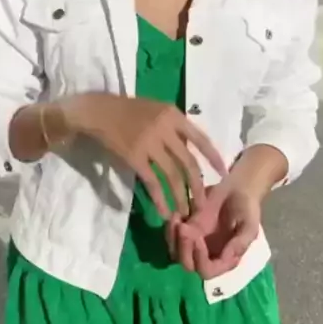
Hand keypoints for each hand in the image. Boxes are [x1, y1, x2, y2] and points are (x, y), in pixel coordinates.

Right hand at [60, 92, 225, 218]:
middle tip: (203, 204)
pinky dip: (160, 199)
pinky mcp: (135, 157)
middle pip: (188, 162)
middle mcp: (165, 129)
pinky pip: (152, 182)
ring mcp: (150, 143)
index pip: (200, 138)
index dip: (213, 157)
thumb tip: (191, 148)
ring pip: (173, 176)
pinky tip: (164, 211)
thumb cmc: (128, 110)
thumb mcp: (157, 110)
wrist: (98, 111)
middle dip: (198, 186)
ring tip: (185, 213)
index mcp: (173, 115)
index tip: (224, 173)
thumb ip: (174, 126)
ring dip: (181, 197)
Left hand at [166, 180, 260, 278]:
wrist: (237, 189)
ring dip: (173, 239)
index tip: (198, 238)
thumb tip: (226, 258)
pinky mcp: (186, 229)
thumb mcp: (250, 225)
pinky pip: (171, 236)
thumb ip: (240, 243)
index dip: (199, 259)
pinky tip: (175, 215)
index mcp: (224, 259)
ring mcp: (194, 243)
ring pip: (176, 252)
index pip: (207, 271)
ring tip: (176, 219)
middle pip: (188, 264)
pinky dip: (169, 229)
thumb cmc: (246, 208)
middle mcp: (207, 255)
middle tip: (184, 227)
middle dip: (183, 248)